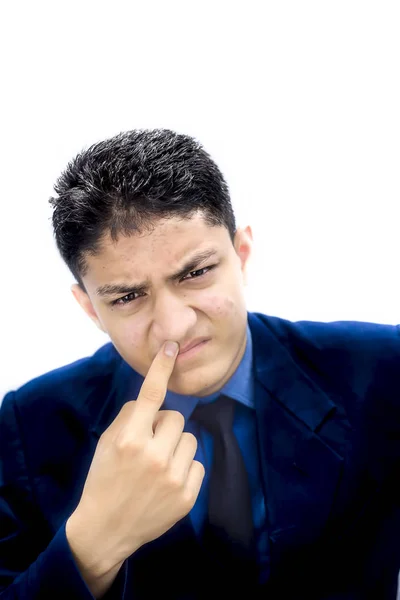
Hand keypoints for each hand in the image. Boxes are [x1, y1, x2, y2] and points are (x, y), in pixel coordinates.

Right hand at [66, 340, 204, 581]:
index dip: (161, 368)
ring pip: (191, 438)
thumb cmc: (104, 479)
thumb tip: (152, 402)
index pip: (150, 394)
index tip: (171, 347)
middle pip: (176, 417)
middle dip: (164, 425)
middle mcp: (154, 455)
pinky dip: (185, 467)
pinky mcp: (187, 496)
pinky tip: (168, 481)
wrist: (105, 529)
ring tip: (159, 463)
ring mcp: (173, 477)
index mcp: (130, 439)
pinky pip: (198, 463)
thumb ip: (130, 417)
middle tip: (149, 443)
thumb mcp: (107, 443)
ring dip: (177, 445)